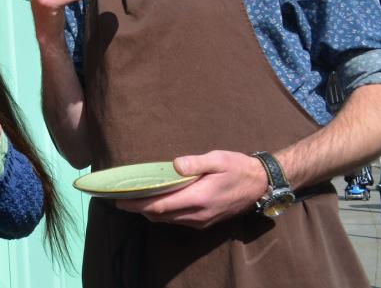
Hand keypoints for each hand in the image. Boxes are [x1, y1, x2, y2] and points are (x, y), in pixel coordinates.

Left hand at [115, 151, 268, 228]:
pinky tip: (157, 203)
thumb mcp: (218, 159)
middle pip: (161, 215)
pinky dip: (164, 214)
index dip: (138, 204)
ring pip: (169, 220)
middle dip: (139, 209)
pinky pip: (179, 220)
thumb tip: (174, 165)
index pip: (161, 205)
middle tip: (120, 199)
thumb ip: (195, 162)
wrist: (260, 185)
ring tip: (135, 200)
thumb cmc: (237, 168)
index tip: (120, 200)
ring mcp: (202, 220)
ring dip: (150, 213)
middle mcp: (198, 214)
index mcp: (199, 198)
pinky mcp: (205, 221)